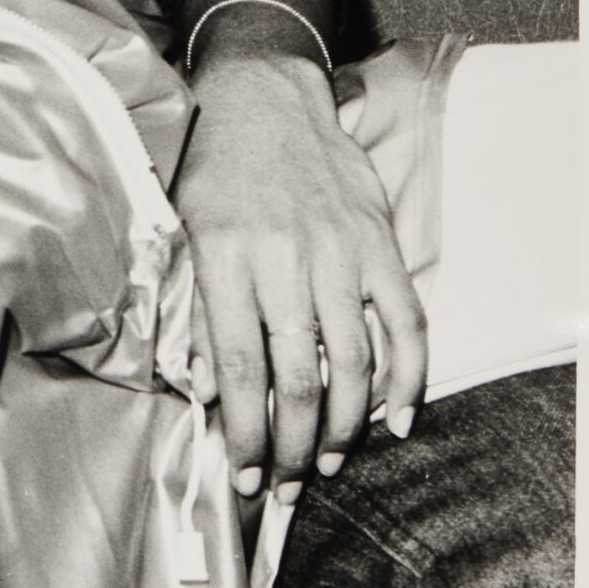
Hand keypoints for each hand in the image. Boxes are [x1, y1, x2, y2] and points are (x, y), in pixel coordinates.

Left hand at [175, 52, 427, 503]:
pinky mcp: (379, 246)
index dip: (244, 432)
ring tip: (328, 465)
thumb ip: (194, 308)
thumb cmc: (210, 169)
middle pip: (298, 378)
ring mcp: (339, 253)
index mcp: (225, 258)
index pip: (239, 368)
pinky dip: (406, 377)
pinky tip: (395, 419)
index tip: (241, 476)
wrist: (262, 99)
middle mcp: (285, 260)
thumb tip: (202, 389)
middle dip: (292, 447)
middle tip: (285, 489)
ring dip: (344, 427)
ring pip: (353, 362)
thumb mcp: (181, 231)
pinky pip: (405, 324)